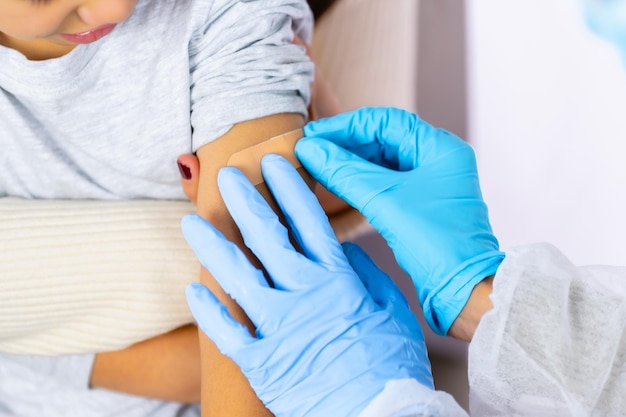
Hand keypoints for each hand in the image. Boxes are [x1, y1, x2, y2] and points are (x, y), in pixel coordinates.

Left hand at [182, 154, 432, 416]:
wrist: (379, 415)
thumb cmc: (391, 364)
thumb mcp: (392, 310)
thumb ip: (366, 274)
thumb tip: (343, 249)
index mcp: (337, 279)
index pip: (307, 222)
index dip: (289, 189)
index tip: (273, 164)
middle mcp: (302, 295)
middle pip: (266, 238)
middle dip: (244, 202)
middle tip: (227, 177)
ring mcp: (278, 327)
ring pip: (236, 277)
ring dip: (212, 247)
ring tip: (191, 222)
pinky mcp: (261, 361)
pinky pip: (226, 332)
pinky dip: (209, 311)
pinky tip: (194, 289)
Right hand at [296, 107, 504, 334]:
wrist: (461, 290)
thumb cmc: (436, 243)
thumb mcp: (384, 201)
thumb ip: (344, 172)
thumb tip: (309, 150)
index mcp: (440, 148)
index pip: (385, 121)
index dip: (345, 126)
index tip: (313, 135)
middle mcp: (438, 159)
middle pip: (383, 138)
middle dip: (345, 143)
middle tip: (311, 149)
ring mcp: (430, 181)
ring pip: (382, 161)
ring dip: (350, 162)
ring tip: (318, 164)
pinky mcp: (420, 202)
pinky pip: (385, 182)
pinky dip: (360, 180)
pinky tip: (336, 182)